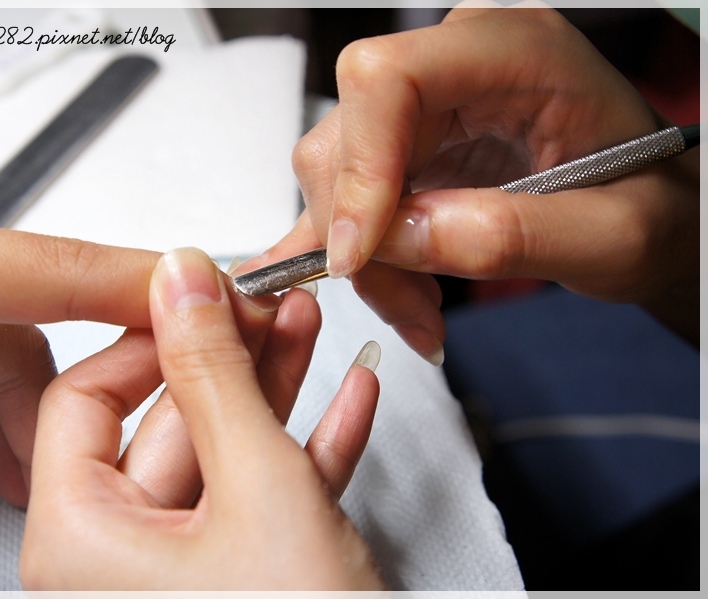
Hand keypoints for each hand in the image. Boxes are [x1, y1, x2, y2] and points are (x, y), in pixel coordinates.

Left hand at [21, 248, 383, 589]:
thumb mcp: (257, 486)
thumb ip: (214, 374)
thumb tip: (180, 282)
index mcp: (81, 545)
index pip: (82, 398)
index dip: (147, 335)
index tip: (200, 294)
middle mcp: (118, 566)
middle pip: (166, 424)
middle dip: (232, 356)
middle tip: (268, 304)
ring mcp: (184, 577)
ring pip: (224, 457)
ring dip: (275, 391)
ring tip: (310, 331)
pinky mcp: (244, 582)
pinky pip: (265, 499)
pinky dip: (306, 449)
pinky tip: (343, 403)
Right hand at [268, 3, 698, 347]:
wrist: (651, 208)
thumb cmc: (651, 205)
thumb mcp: (613, 237)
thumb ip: (511, 234)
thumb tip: (398, 238)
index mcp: (515, 51)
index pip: (388, 78)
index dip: (360, 164)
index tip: (360, 252)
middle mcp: (454, 63)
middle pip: (347, 136)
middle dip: (363, 238)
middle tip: (414, 310)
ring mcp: (425, 104)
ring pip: (335, 175)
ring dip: (366, 258)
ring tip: (424, 310)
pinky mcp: (405, 145)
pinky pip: (347, 196)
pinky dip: (360, 253)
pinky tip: (401, 289)